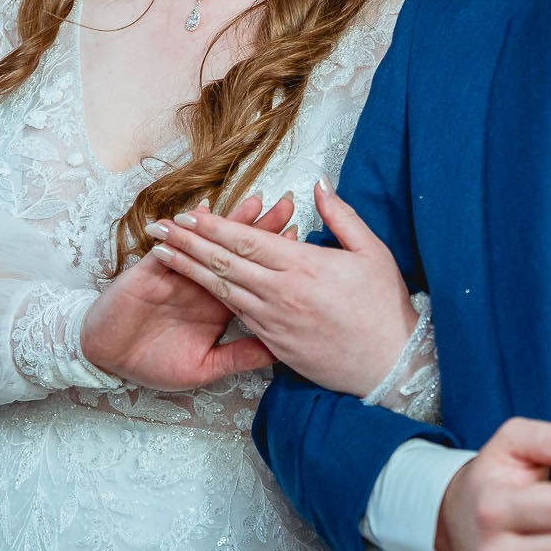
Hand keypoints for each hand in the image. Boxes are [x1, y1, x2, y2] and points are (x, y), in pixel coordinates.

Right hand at [80, 195, 291, 390]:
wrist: (108, 359)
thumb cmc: (154, 362)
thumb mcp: (204, 367)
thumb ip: (240, 357)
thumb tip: (281, 352)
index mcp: (219, 305)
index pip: (252, 278)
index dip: (273, 260)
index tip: (301, 242)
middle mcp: (202, 284)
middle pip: (236, 252)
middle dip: (261, 229)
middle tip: (288, 207)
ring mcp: (177, 275)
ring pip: (208, 242)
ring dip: (231, 221)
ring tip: (255, 201)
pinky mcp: (152, 273)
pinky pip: (170, 247)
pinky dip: (184, 229)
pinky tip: (197, 212)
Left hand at [148, 178, 418, 395]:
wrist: (390, 366)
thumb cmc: (385, 307)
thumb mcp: (373, 252)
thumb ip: (341, 216)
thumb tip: (319, 185)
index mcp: (303, 266)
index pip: (246, 240)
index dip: (213, 226)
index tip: (188, 213)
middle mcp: (281, 293)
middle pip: (224, 263)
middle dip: (188, 243)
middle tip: (160, 227)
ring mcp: (275, 320)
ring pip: (223, 290)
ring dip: (190, 270)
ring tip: (163, 254)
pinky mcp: (274, 343)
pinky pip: (237, 315)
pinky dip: (212, 297)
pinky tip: (196, 288)